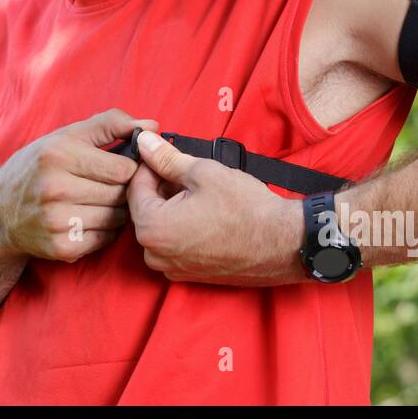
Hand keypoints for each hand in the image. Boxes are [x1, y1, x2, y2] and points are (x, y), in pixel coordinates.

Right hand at [0, 109, 158, 262]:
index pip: (122, 168)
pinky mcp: (62, 247)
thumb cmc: (38, 167)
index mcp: (58, 155)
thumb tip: (152, 125)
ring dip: (117, 211)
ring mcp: (57, 221)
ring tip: (103, 201)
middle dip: (124, 190)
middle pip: (120, 194)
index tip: (123, 167)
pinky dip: (106, 230)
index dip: (129, 168)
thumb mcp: (66, 136)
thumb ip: (110, 124)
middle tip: (113, 186)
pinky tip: (91, 219)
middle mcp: (55, 188)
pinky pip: (105, 239)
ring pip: (116, 218)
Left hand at [127, 130, 306, 285]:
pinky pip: (174, 245)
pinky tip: (205, 214)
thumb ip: (166, 158)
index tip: (165, 154)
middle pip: (145, 209)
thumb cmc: (245, 208)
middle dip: (161, 188)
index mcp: (152, 229)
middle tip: (187, 172)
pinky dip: (182, 227)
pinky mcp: (189, 276)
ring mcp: (172, 269)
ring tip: (199, 192)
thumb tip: (143, 142)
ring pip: (160, 228)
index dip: (149, 165)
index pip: (134, 187)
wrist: (283, 243)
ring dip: (171, 207)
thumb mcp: (202, 173)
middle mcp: (154, 255)